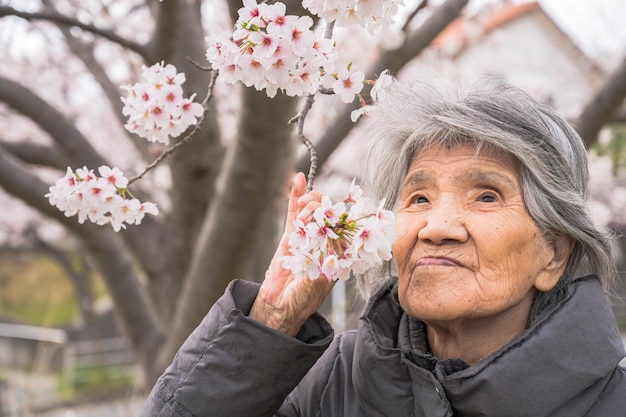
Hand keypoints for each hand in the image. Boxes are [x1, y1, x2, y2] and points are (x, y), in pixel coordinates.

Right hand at [249, 172, 335, 336]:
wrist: (275, 308)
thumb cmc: (298, 304)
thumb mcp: (312, 289)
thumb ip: (320, 273)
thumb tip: (329, 258)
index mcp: (337, 257)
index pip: (346, 231)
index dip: (345, 217)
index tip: (342, 209)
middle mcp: (325, 245)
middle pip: (330, 217)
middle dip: (324, 208)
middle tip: (315, 209)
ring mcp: (307, 239)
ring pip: (313, 213)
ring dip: (310, 202)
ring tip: (305, 203)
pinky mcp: (290, 238)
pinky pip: (294, 215)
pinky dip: (295, 197)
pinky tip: (297, 179)